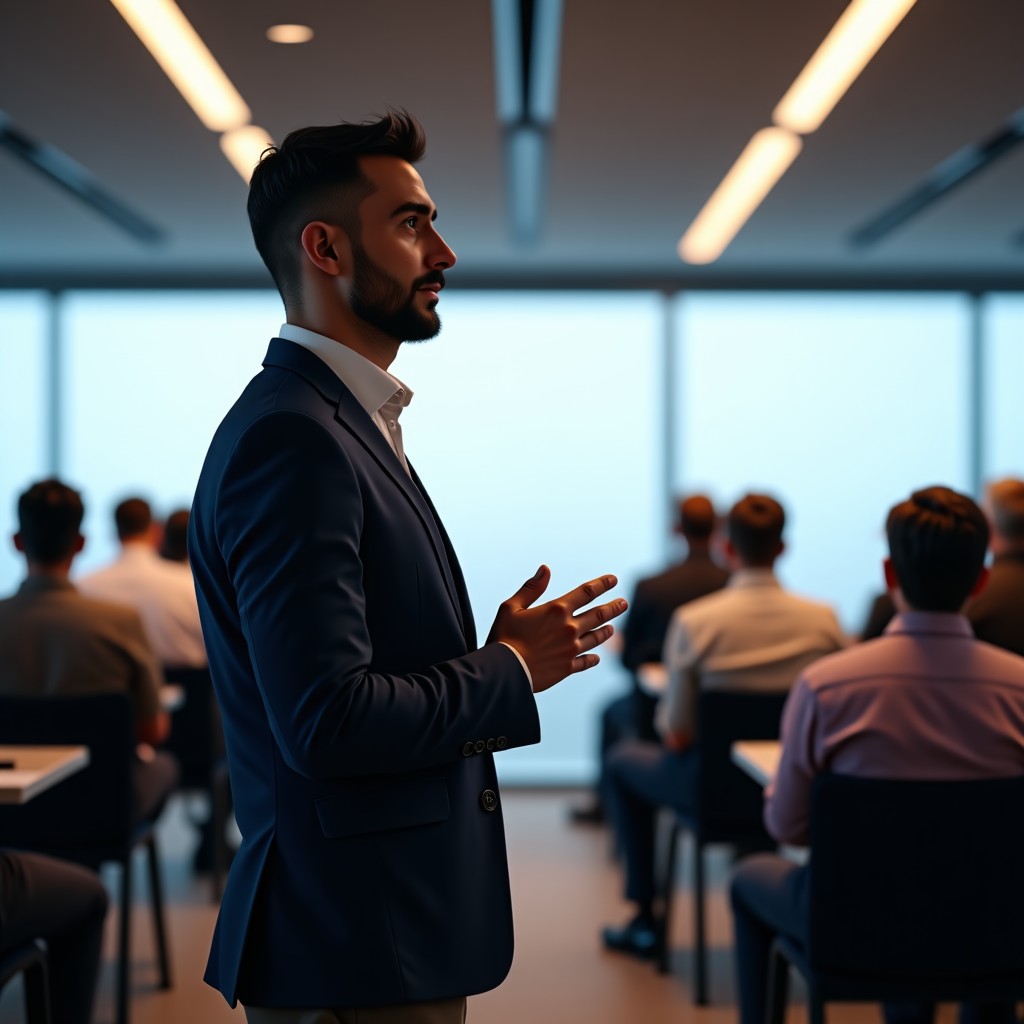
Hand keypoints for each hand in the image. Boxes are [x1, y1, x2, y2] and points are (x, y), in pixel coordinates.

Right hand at [488, 565, 626, 692]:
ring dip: (605, 631)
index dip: (602, 584)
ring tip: (613, 628)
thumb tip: (545, 569)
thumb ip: (531, 588)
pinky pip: (586, 662)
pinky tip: (596, 657)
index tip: (613, 579)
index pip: (586, 592)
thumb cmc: (504, 637)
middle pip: (598, 614)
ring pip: (596, 637)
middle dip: (613, 607)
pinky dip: (592, 658)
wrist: (505, 671)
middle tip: (624, 603)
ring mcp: (571, 649)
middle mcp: (569, 628)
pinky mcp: (567, 667)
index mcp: (557, 610)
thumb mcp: (511, 607)